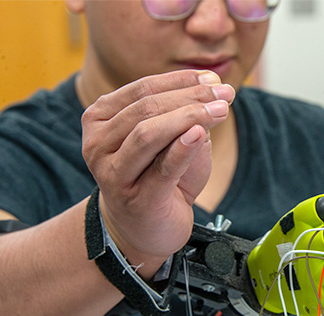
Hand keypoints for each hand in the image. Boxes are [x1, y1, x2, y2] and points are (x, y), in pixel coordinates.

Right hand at [82, 70, 234, 271]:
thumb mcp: (170, 140)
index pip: (143, 89)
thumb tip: (211, 91)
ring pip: (148, 133)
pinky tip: (201, 133)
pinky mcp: (135, 199)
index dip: (181, 81)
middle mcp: (98, 144)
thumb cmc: (159, 178)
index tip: (214, 79)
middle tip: (225, 94)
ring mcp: (112, 173)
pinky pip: (162, 168)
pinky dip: (183, 148)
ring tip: (221, 110)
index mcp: (101, 119)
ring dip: (189, 117)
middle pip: (146, 108)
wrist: (147, 228)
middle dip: (191, 97)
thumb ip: (183, 116)